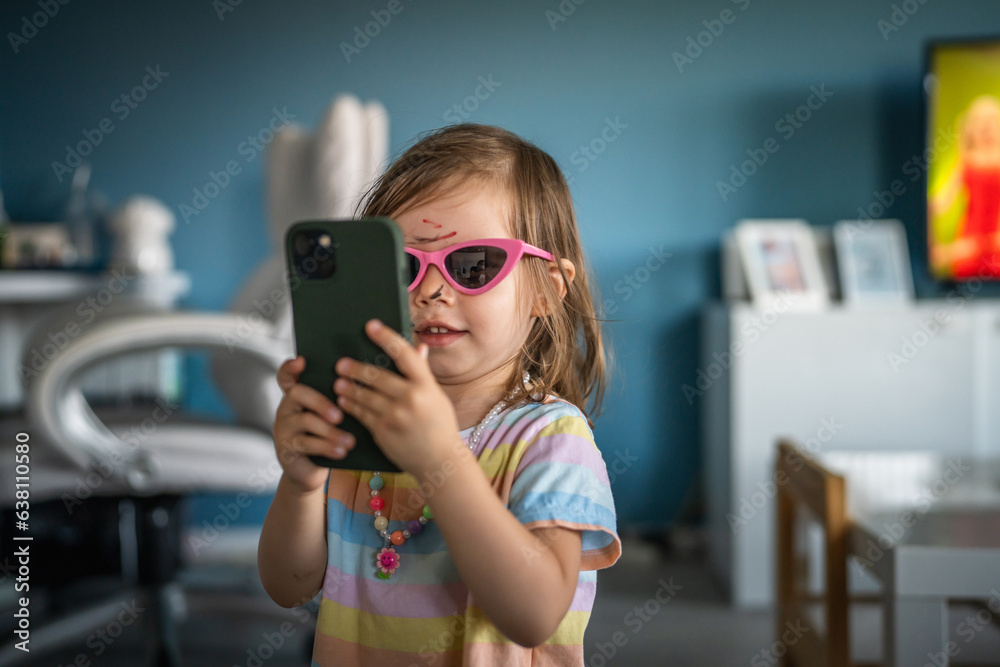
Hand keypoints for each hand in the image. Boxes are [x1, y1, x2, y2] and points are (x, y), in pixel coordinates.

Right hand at [272, 356, 355, 493]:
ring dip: (331, 431)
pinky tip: (342, 451)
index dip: (291, 367)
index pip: (287, 375)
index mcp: (297, 396)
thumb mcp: (331, 417)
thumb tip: (360, 385)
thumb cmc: (326, 437)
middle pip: (297, 393)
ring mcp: (283, 427)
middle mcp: (286, 408)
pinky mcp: (285, 447)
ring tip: (350, 441)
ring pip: (305, 421)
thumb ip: (337, 400)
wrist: (311, 470)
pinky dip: (327, 447)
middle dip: (321, 402)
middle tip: (340, 416)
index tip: (302, 361)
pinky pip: (306, 443)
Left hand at [332, 319, 462, 476]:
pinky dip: (352, 406)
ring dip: (349, 387)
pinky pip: (362, 415)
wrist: (439, 461)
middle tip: (341, 363)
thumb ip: (423, 374)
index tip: (371, 326)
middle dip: (356, 368)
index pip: (404, 354)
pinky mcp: (383, 432)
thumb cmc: (440, 426)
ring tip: (338, 382)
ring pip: (365, 396)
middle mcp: (411, 398)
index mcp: (426, 386)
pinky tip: (345, 400)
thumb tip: (418, 348)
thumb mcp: (437, 397)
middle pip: (377, 376)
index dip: (386, 338)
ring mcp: (395, 416)